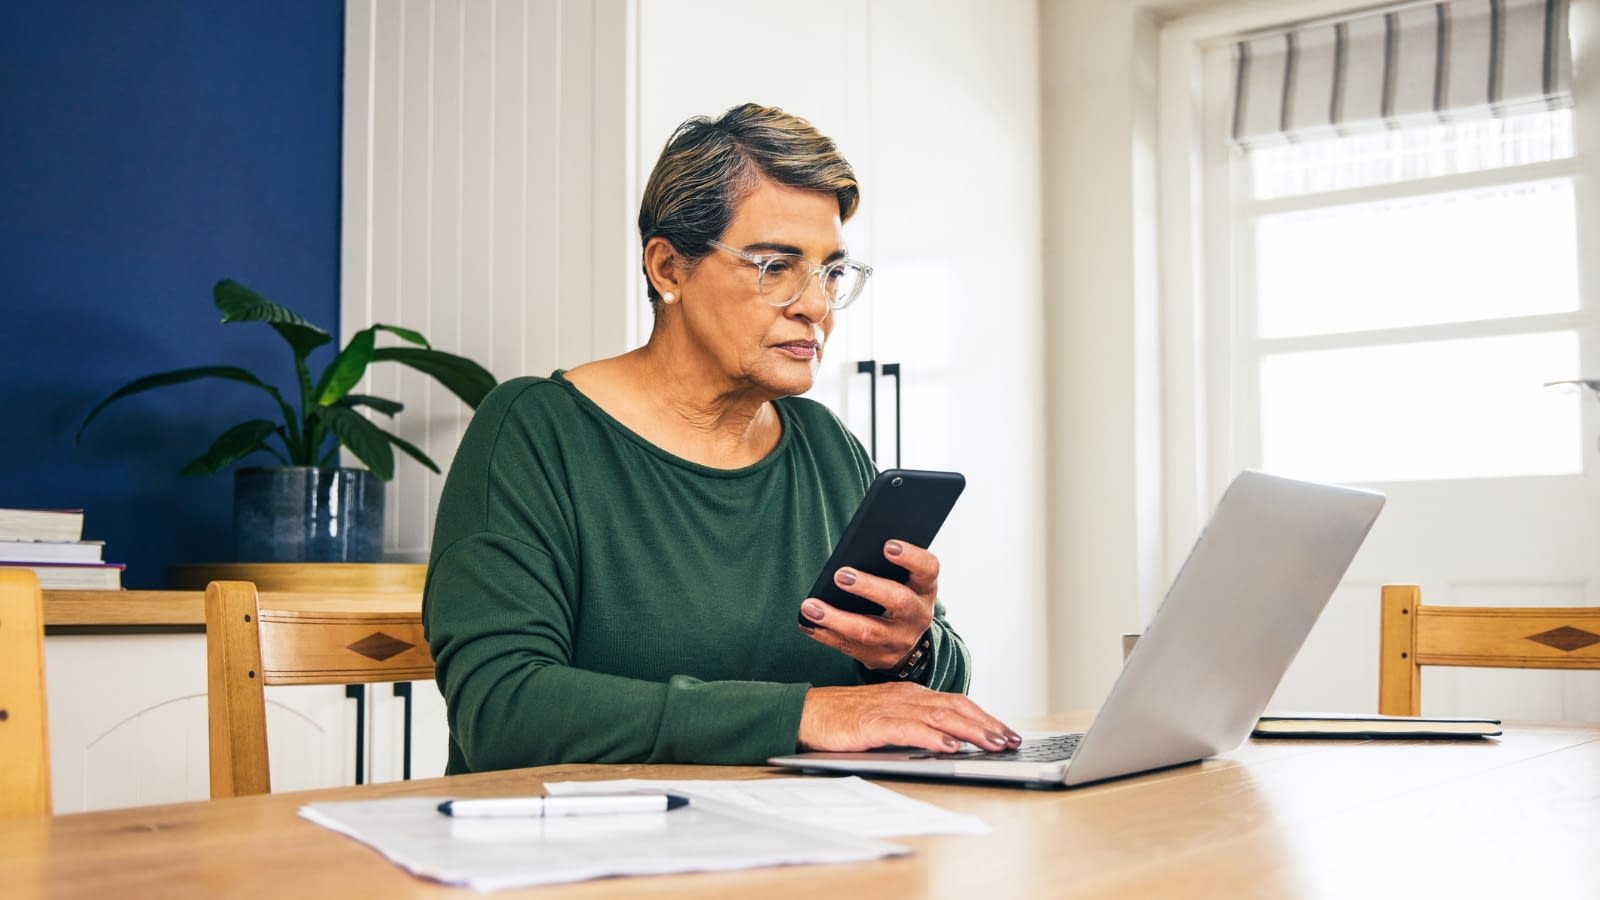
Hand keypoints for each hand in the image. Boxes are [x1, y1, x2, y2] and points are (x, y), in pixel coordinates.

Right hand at [797, 682, 1022, 751]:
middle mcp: (905, 696)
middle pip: (956, 707)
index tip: (1007, 733)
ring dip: (971, 731)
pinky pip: (909, 729)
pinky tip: (950, 746)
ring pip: (940, 716)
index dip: (985, 717)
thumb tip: (950, 742)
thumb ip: (915, 725)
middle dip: (987, 725)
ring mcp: (889, 708)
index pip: (957, 702)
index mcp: (910, 694)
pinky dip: (933, 736)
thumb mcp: (886, 718)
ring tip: (993, 744)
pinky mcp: (872, 723)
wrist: (805, 714)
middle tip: (1011, 741)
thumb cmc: (843, 719)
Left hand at [798, 539, 937, 669]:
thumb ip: (887, 567)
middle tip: (840, 575)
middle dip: (868, 587)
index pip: (928, 568)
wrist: (906, 641)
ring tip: (810, 606)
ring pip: (868, 631)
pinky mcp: (880, 658)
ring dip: (836, 618)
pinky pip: (849, 647)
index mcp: (925, 588)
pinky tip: (807, 622)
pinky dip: (825, 635)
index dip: (911, 556)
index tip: (887, 545)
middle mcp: (918, 615)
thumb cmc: (897, 595)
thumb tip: (853, 550)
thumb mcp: (904, 580)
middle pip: (899, 600)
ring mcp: (900, 640)